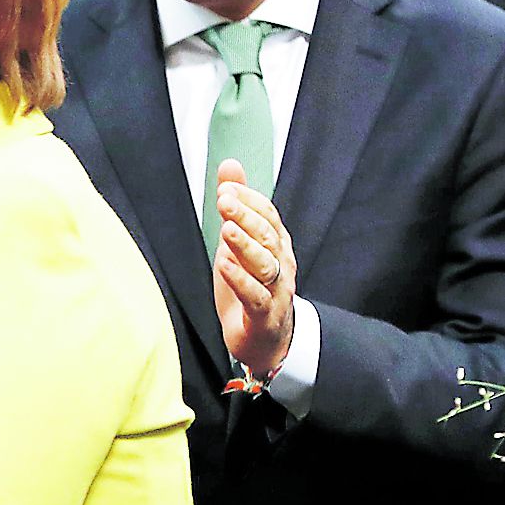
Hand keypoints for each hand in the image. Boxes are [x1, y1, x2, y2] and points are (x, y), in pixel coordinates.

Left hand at [211, 160, 296, 376]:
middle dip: (245, 216)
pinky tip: (224, 265)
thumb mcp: (238, 242)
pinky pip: (255, 296)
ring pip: (264, 264)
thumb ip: (237, 205)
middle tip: (224, 201)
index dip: (249, 200)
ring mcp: (275, 290)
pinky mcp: (264, 315)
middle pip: (266, 236)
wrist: (266, 339)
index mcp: (276, 245)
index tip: (227, 187)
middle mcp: (281, 264)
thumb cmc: (251, 286)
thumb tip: (231, 165)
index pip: (268, 216)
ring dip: (245, 245)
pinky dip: (240, 280)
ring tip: (227, 230)